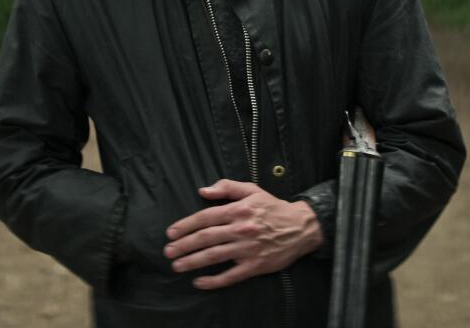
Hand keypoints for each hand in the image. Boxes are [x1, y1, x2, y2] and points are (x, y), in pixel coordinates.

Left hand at [164, 179, 322, 288]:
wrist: (301, 227)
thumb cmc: (274, 208)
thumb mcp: (252, 190)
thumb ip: (227, 187)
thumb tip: (203, 190)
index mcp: (239, 210)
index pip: (206, 217)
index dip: (186, 225)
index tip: (171, 233)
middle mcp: (241, 229)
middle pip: (206, 238)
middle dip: (184, 245)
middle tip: (168, 252)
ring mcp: (248, 249)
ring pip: (214, 256)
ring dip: (193, 262)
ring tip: (178, 266)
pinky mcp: (255, 266)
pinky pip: (231, 275)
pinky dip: (214, 281)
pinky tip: (199, 282)